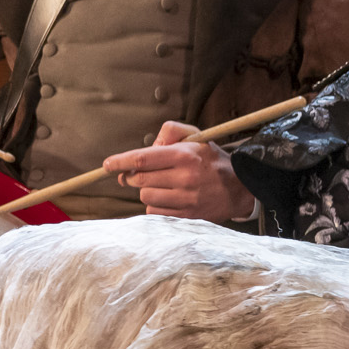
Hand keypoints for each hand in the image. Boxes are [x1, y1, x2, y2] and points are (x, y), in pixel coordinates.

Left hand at [103, 123, 255, 222]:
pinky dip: (155, 206)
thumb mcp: (196, 137)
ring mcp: (186, 199)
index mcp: (184, 155)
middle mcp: (184, 177)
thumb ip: (170, 132)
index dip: (119, 161)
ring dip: (147, 191)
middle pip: (139, 180)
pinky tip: (167, 199)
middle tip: (134, 175)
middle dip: (130, 177)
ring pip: (146, 197)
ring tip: (160, 186)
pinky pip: (155, 213)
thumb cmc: (212, 161)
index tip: (107, 164)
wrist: (241, 188)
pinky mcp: (187, 216)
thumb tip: (148, 147)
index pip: (142, 158)